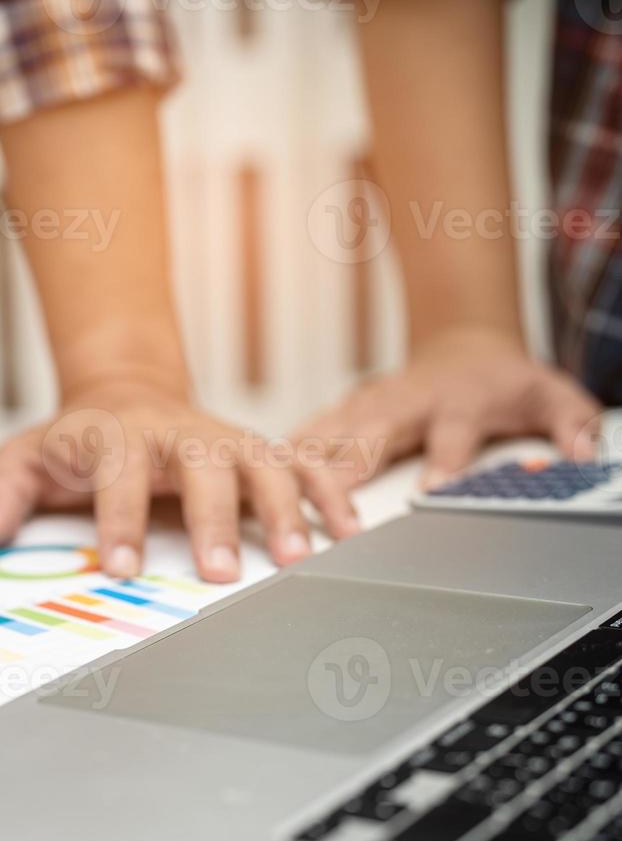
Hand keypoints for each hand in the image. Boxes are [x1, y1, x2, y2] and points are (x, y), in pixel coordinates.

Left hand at [0, 386, 360, 583]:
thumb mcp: (24, 456)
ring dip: (285, 508)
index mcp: (117, 436)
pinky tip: (348, 531)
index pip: (117, 475)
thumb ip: (3, 491)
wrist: (124, 391)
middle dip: (213, 518)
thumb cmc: (76, 440)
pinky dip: (331, 492)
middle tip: (220, 573)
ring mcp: (224, 439)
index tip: (120, 568)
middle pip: (203, 465)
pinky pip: (305, 463)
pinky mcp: (258, 449)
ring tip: (298, 558)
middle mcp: (178, 434)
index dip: (119, 520)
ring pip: (264, 461)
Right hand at [295, 328, 601, 492]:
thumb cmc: (504, 382)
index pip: (453, 433)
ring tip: (275, 489)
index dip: (444, 461)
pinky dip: (282, 454)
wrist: (464, 345)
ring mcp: (370, 403)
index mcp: (458, 399)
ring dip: (305, 461)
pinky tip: (257, 475)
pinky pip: (309, 432)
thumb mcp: (553, 394)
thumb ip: (573, 422)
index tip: (431, 491)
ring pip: (332, 431)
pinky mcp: (345, 410)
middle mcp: (406, 400)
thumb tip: (583, 452)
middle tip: (329, 495)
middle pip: (375, 433)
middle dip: (351, 465)